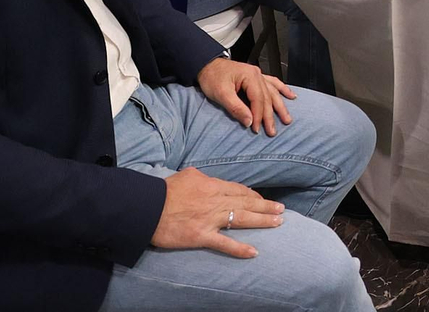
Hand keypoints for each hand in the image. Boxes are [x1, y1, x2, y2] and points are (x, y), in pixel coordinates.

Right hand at [151, 166, 284, 258]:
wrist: (147, 207)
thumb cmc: (164, 191)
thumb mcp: (187, 175)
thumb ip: (202, 178)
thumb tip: (209, 179)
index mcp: (211, 185)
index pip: (238, 190)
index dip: (252, 195)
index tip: (261, 199)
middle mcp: (215, 201)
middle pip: (246, 202)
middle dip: (265, 206)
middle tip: (281, 209)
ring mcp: (210, 219)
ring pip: (242, 218)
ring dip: (262, 220)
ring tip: (278, 222)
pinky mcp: (202, 236)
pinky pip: (224, 243)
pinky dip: (240, 248)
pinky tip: (253, 252)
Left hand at [197, 56, 295, 134]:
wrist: (206, 65)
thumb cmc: (212, 77)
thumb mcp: (220, 93)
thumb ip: (235, 107)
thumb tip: (248, 121)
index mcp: (250, 76)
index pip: (258, 99)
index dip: (258, 115)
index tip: (255, 128)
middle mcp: (257, 74)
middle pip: (267, 98)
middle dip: (270, 116)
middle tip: (272, 131)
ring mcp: (258, 75)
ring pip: (273, 92)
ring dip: (280, 106)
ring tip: (287, 119)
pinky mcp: (256, 77)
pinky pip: (273, 83)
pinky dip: (282, 89)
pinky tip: (290, 96)